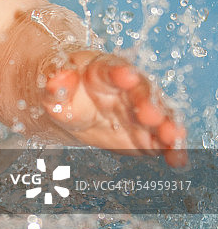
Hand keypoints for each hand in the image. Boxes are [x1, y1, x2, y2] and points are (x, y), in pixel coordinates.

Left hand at [41, 50, 186, 166]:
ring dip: (166, 126)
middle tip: (151, 116)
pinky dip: (171, 149)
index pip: (112, 69)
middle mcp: (126, 88)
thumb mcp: (51, 85)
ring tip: (173, 137)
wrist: (70, 106)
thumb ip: (55, 82)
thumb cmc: (63, 90)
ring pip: (158, 115)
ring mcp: (138, 110)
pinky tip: (178, 159)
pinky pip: (161, 140)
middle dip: (148, 103)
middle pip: (142, 91)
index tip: (127, 76)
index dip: (120, 73)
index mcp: (102, 70)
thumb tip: (59, 79)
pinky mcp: (145, 133)